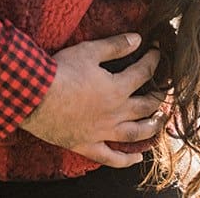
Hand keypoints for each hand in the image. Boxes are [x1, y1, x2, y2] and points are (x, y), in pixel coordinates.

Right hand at [20, 33, 166, 166]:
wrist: (35, 97)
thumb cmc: (61, 72)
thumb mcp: (89, 51)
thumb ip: (115, 46)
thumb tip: (138, 39)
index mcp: (117, 88)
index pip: (143, 73)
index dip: (153, 61)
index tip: (156, 52)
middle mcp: (115, 112)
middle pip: (146, 106)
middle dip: (158, 96)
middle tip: (164, 89)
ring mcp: (103, 132)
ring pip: (135, 133)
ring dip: (151, 127)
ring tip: (159, 121)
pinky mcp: (87, 145)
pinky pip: (111, 158)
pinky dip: (126, 160)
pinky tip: (137, 158)